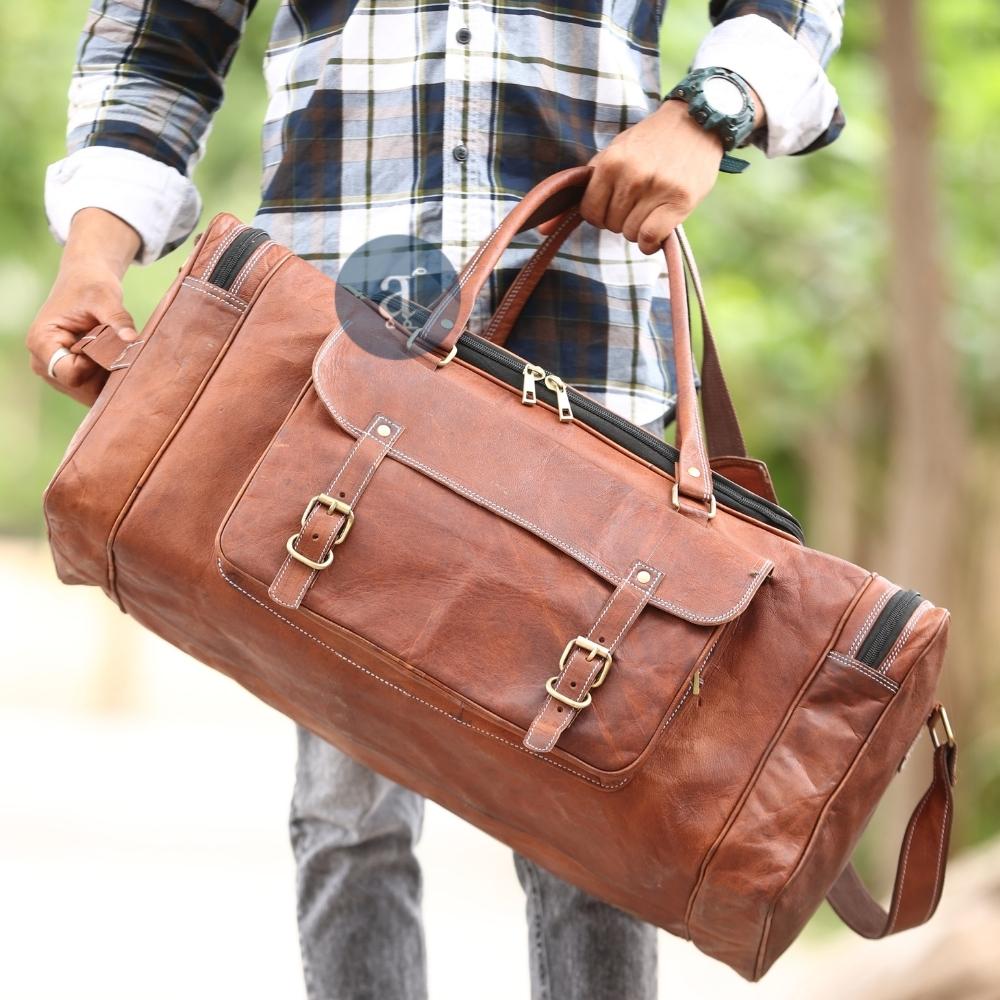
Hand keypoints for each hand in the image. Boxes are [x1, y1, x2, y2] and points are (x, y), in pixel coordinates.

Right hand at [26, 208, 140, 405]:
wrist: (86, 281)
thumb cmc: (92, 286)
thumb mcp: (106, 298)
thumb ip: (117, 319)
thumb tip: (132, 339)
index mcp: (42, 342)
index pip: (71, 375)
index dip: (95, 366)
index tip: (106, 345)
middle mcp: (43, 362)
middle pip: (81, 388)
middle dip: (106, 375)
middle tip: (122, 351)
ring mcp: (55, 372)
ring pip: (89, 393)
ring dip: (109, 379)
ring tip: (119, 353)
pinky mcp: (70, 375)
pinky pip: (93, 389)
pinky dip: (109, 380)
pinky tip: (118, 361)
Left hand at [580, 90, 759, 255]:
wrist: (697, 121)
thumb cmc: (650, 142)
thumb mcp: (615, 152)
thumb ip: (587, 185)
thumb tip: (547, 228)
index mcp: (611, 162)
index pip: (589, 212)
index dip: (600, 214)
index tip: (613, 204)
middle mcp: (632, 175)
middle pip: (610, 225)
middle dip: (620, 219)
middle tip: (638, 201)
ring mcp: (657, 188)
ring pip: (630, 234)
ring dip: (638, 228)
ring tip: (651, 207)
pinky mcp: (680, 200)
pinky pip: (651, 238)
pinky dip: (651, 242)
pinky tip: (656, 231)